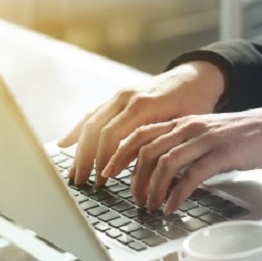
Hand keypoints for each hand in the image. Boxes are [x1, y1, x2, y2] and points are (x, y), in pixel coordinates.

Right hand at [58, 61, 225, 185]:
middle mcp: (126, 98)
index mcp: (142, 105)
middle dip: (86, 158)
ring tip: (73, 172)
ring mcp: (120, 96)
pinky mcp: (118, 98)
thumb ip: (160, 145)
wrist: (196, 77)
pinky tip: (65, 144)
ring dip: (79, 149)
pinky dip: (78, 130)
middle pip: (95, 130)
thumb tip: (141, 172)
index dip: (104, 159)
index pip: (112, 135)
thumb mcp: (183, 126)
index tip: (101, 180)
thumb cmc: (194, 103)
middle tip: (82, 182)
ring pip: (91, 122)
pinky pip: (93, 114)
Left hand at [102, 105, 261, 212]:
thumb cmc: (239, 137)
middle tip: (132, 199)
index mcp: (181, 123)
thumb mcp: (203, 137)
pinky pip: (191, 175)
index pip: (140, 134)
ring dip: (153, 189)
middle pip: (147, 150)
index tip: (108, 173)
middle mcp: (188, 127)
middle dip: (134, 178)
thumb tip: (156, 172)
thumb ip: (180, 148)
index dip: (119, 154)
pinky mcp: (221, 153)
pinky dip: (177, 194)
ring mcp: (204, 139)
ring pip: (165, 163)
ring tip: (150, 206)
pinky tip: (171, 207)